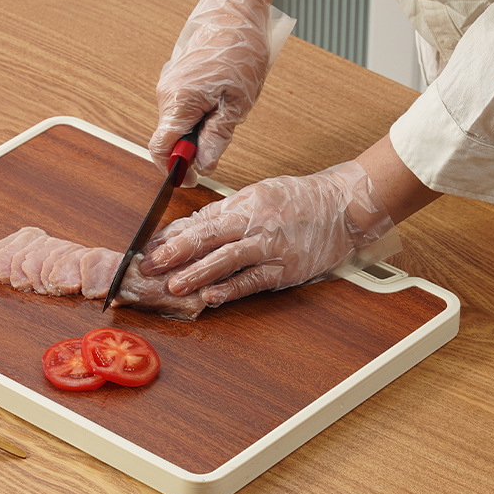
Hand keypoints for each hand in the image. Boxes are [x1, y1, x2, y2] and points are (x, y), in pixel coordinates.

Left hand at [139, 161, 399, 305]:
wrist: (346, 206)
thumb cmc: (300, 200)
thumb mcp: (258, 195)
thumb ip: (223, 213)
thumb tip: (186, 229)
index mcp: (244, 203)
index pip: (200, 220)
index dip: (171, 235)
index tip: (148, 247)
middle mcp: (254, 222)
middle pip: (208, 236)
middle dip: (175, 252)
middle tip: (149, 266)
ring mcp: (271, 246)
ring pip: (227, 259)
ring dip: (197, 273)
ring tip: (173, 285)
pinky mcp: (286, 269)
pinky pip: (254, 280)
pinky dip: (231, 289)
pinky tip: (211, 297)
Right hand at [148, 0, 292, 185]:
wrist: (233, 11)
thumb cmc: (239, 49)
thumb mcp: (238, 101)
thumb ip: (218, 136)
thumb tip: (204, 164)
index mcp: (178, 102)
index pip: (160, 149)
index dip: (173, 169)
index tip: (190, 178)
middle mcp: (165, 95)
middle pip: (169, 138)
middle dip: (192, 148)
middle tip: (221, 140)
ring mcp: (168, 86)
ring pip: (177, 124)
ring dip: (198, 129)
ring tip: (226, 110)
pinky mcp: (175, 80)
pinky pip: (181, 108)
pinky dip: (197, 115)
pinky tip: (219, 100)